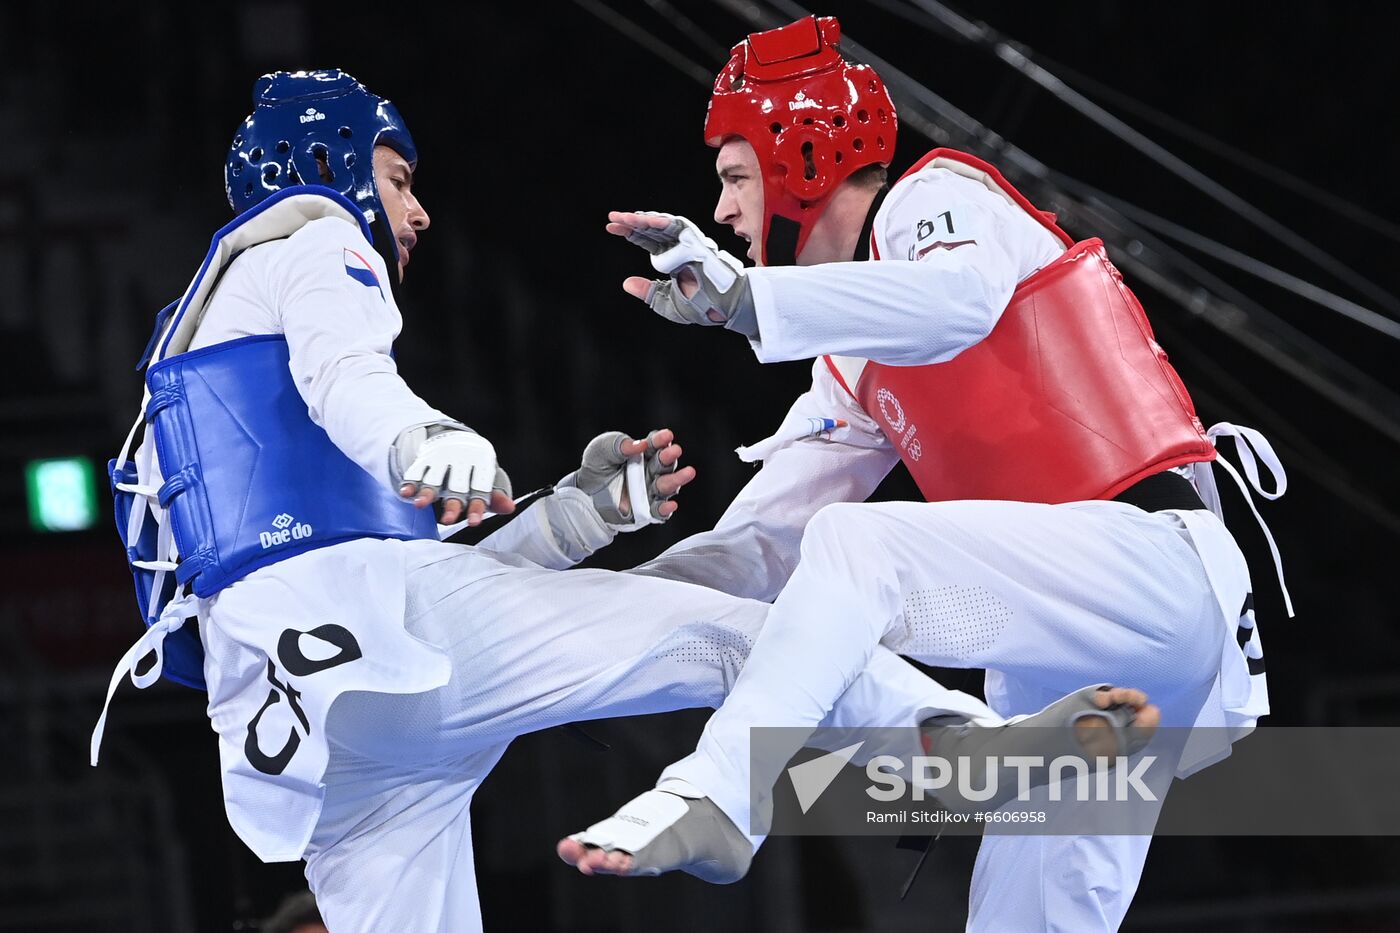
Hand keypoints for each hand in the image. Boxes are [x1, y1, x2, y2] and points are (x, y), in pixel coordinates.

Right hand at [397, 429, 515, 525]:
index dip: (477, 506)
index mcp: (482, 465)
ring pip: (434, 478)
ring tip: (421, 505)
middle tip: (448, 520)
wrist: (456, 438)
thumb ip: (496, 497)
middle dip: (452, 504)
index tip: (474, 522)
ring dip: (427, 493)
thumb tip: (509, 508)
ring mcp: (441, 459)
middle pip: (457, 486)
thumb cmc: (475, 468)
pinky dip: (410, 483)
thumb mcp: (488, 480)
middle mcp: (462, 461)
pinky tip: (406, 493)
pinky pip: (416, 471)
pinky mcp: (424, 460)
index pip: (480, 488)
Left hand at [558, 428, 695, 526]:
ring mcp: (650, 491)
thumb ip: (619, 444)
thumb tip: (640, 445)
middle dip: (669, 457)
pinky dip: (665, 509)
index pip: (655, 445)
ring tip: (687, 473)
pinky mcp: (646, 511)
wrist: (583, 495)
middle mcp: (650, 471)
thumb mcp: (602, 450)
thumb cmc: (596, 468)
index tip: (666, 436)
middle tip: (674, 451)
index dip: (661, 440)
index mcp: (643, 453)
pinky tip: (671, 504)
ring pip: (667, 486)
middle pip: (664, 464)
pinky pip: (659, 511)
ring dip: (676, 480)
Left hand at [605, 211, 757, 336]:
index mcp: (672, 258)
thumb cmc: (704, 306)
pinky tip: (648, 220)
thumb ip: (648, 292)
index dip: (630, 232)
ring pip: (663, 226)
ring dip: (645, 220)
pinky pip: (680, 229)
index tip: (610, 227)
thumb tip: (626, 283)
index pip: (648, 240)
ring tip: (626, 218)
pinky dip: (664, 223)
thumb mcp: (667, 303)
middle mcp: (680, 247)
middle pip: (652, 229)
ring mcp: (689, 244)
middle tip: (612, 217)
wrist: (728, 310)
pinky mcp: (699, 243)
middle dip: (631, 222)